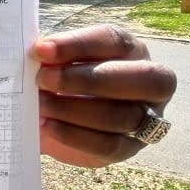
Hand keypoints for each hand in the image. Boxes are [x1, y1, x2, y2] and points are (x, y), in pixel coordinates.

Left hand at [34, 25, 176, 167]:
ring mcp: (146, 118)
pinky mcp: (129, 148)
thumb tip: (39, 54)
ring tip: (40, 105)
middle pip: (140, 77)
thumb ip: (53, 57)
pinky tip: (48, 126)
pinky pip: (109, 145)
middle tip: (43, 79)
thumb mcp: (57, 63)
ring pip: (122, 115)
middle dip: (87, 79)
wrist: (56, 118)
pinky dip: (75, 135)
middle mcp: (150, 82)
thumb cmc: (61, 79)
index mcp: (131, 50)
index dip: (77, 45)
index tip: (41, 50)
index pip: (113, 41)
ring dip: (73, 110)